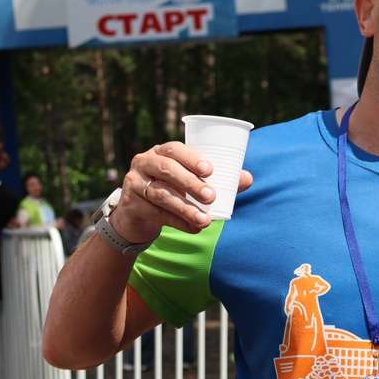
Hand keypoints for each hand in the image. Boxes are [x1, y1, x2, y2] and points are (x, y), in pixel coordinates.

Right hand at [112, 142, 253, 242]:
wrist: (139, 213)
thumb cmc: (173, 190)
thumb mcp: (190, 181)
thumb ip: (219, 179)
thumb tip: (247, 178)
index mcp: (161, 152)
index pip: (175, 149)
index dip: (192, 158)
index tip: (210, 170)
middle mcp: (144, 163)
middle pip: (167, 170)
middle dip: (190, 183)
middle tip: (211, 196)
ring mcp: (134, 183)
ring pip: (161, 195)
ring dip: (186, 208)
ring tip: (206, 220)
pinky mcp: (131, 205)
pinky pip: (157, 214)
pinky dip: (178, 222)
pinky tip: (194, 229)